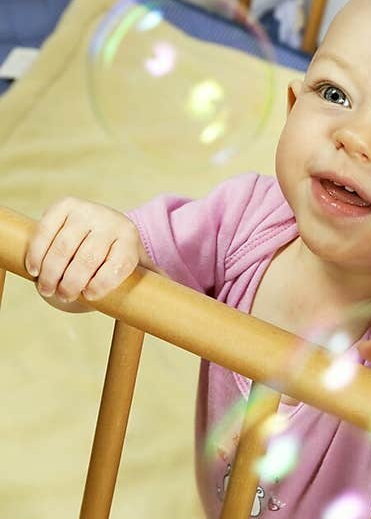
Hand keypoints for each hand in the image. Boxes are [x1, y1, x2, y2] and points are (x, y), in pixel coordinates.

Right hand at [25, 196, 145, 304]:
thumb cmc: (117, 257)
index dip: (103, 284)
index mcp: (130, 237)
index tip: (91, 296)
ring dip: (52, 272)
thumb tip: (187, 312)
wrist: (99, 228)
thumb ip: (155, 287)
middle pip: (88, 258)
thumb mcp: (138, 269)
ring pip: (64, 247)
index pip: (119, 264)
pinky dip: (38, 252)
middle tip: (64, 296)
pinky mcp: (63, 206)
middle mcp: (110, 220)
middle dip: (72, 283)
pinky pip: (46, 230)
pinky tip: (35, 269)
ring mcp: (86, 210)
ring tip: (48, 289)